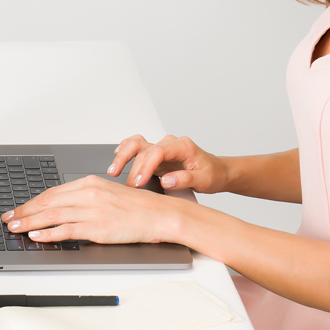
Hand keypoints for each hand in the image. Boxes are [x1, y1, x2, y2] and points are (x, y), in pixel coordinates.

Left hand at [1, 174, 183, 243]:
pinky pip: (67, 230)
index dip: (32, 202)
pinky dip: (49, 233)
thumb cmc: (137, 207)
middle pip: (48, 203)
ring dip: (29, 222)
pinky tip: (37, 236)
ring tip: (15, 228)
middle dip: (24, 211)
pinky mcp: (98, 228)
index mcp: (90, 183)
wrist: (159, 214)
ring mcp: (92, 211)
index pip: (52, 192)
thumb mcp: (107, 193)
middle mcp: (88, 194)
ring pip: (52, 216)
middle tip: (8, 219)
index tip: (18, 208)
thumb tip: (62, 207)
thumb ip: (85, 197)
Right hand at [109, 134, 229, 193]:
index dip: (145, 166)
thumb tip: (166, 180)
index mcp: (182, 146)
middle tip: (127, 186)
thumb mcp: (204, 180)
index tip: (139, 182)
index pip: (157, 151)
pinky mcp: (156, 155)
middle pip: (144, 148)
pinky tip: (117, 157)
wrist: (217, 171)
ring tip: (113, 170)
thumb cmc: (212, 174)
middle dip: (132, 167)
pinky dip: (125, 151)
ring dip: (123, 155)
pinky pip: (137, 148)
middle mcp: (169, 144)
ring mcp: (162, 148)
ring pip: (137, 144)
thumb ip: (185, 179)